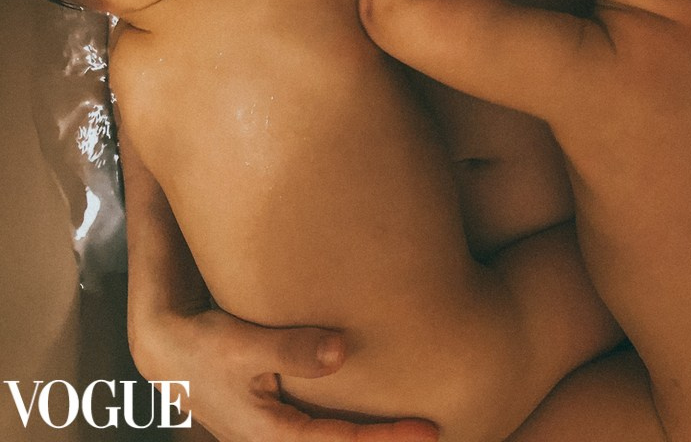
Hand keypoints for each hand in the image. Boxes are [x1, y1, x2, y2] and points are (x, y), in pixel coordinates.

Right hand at [139, 308, 438, 441]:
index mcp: (273, 433)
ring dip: (368, 438)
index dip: (387, 438)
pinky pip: (322, 433)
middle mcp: (276, 441)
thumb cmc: (206, 344)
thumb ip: (292, 349)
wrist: (169, 348)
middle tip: (436, 433)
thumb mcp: (244, 345)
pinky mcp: (278, 418)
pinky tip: (372, 416)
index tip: (429, 430)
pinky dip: (349, 430)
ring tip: (414, 430)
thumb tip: (343, 350)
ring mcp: (277, 433)